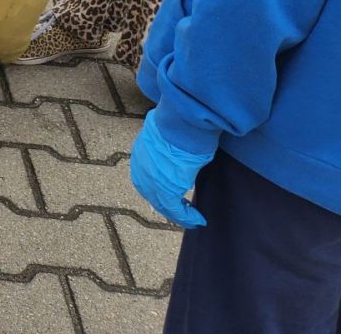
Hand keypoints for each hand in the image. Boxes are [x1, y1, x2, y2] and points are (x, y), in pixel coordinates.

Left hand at [129, 112, 212, 228]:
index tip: (173, 195)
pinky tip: (199, 220)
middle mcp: (141, 167)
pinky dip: (187, 217)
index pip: (146, 176)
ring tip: (193, 219)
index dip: (157, 188)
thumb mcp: (169, 131)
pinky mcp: (165, 189)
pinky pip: (175, 210)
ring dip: (179, 214)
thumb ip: (168, 140)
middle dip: (166, 203)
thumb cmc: (180, 120)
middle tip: (183, 211)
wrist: (181, 120)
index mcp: (141, 151)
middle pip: (151, 193)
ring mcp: (150, 179)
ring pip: (162, 204)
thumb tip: (178, 139)